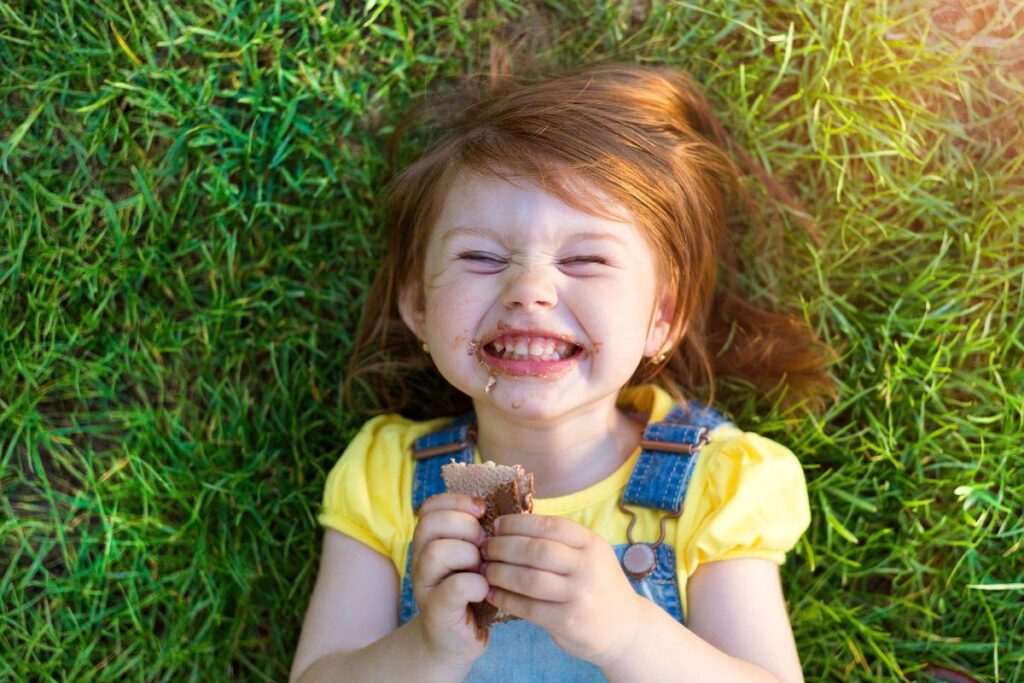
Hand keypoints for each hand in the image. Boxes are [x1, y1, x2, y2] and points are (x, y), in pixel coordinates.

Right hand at [410, 493, 490, 667]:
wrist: (455, 640)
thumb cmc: (471, 592)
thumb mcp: (472, 556)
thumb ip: (477, 532)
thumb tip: (502, 505)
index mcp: (428, 542)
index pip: (430, 507)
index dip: (457, 501)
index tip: (482, 511)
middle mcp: (420, 560)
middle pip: (431, 523)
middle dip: (465, 527)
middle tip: (483, 545)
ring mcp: (425, 586)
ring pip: (437, 551)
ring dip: (468, 555)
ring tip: (482, 569)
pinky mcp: (437, 611)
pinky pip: (455, 586)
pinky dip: (476, 584)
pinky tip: (484, 590)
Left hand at [480, 514, 644, 667]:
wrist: (625, 627)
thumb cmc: (597, 584)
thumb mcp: (589, 554)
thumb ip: (559, 541)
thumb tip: (510, 525)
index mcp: (591, 543)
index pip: (548, 525)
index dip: (517, 524)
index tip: (496, 526)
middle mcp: (587, 566)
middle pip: (535, 550)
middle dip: (503, 547)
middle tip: (484, 548)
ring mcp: (579, 595)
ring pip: (528, 579)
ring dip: (500, 573)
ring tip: (485, 570)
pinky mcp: (568, 621)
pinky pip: (528, 607)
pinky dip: (505, 599)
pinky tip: (492, 593)